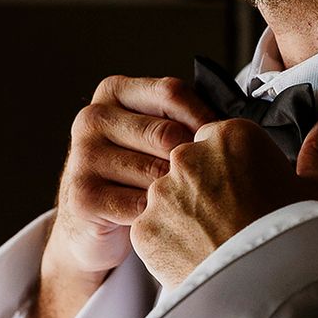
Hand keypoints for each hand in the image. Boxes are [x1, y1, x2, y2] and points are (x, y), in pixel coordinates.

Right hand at [47, 74, 215, 279]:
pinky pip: (142, 205)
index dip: (205, 117)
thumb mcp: (155, 136)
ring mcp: (83, 156)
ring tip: (191, 204)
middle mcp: (92, 117)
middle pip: (166, 133)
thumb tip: (234, 123)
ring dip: (180, 192)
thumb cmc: (137, 174)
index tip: (224, 142)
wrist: (92, 225)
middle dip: (193, 160)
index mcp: (113, 91)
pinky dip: (162, 217)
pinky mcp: (83, 195)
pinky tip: (167, 222)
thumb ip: (182, 119)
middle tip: (210, 181)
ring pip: (156, 172)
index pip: (171, 92)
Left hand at [130, 111, 317, 288]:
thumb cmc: (298, 235)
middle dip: (210, 185)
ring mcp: (161, 193)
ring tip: (218, 243)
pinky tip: (199, 257)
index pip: (226, 139)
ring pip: (170, 196)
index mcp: (232, 136)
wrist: (268, 293)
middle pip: (194, 163)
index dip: (240, 166)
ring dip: (187, 213)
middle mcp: (188, 156)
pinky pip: (154, 229)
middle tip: (237, 218)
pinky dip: (170, 242)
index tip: (254, 189)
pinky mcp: (144, 230)